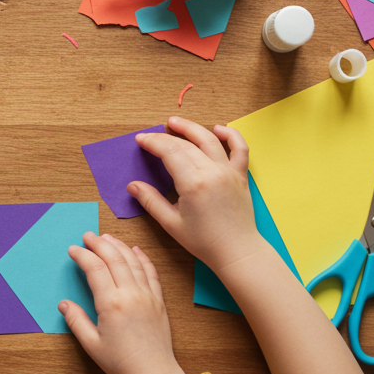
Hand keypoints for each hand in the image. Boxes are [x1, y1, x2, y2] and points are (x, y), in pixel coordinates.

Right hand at [60, 233, 190, 373]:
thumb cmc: (121, 363)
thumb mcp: (92, 345)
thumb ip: (76, 321)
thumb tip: (64, 305)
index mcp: (111, 304)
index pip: (95, 269)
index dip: (83, 255)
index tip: (73, 250)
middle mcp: (130, 294)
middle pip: (114, 258)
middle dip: (99, 243)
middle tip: (88, 236)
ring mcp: (147, 295)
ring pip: (133, 261)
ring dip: (119, 246)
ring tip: (107, 237)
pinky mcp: (159, 300)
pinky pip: (151, 272)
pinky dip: (142, 258)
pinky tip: (135, 250)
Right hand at [132, 117, 260, 269]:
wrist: (237, 251)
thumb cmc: (204, 242)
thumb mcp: (171, 224)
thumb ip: (151, 201)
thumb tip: (133, 186)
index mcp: (193, 184)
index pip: (169, 151)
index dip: (153, 142)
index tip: (140, 140)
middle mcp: (212, 172)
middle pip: (185, 144)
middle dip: (164, 137)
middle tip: (150, 136)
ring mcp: (228, 172)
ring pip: (209, 140)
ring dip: (191, 127)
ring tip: (175, 122)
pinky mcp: (240, 176)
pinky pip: (239, 149)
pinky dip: (230, 135)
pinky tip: (218, 129)